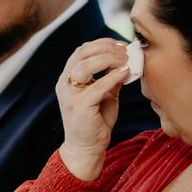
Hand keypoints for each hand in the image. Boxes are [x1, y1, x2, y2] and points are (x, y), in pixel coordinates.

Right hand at [56, 38, 131, 180]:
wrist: (87, 148)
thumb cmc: (96, 121)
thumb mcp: (105, 94)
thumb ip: (111, 77)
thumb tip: (126, 60)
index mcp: (68, 77)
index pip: (82, 50)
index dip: (102, 43)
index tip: (122, 45)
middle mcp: (65, 83)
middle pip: (82, 53)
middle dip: (106, 48)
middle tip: (126, 51)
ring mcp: (70, 94)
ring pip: (84, 65)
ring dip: (108, 58)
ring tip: (125, 60)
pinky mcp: (79, 106)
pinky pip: (97, 86)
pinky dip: (112, 77)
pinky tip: (125, 73)